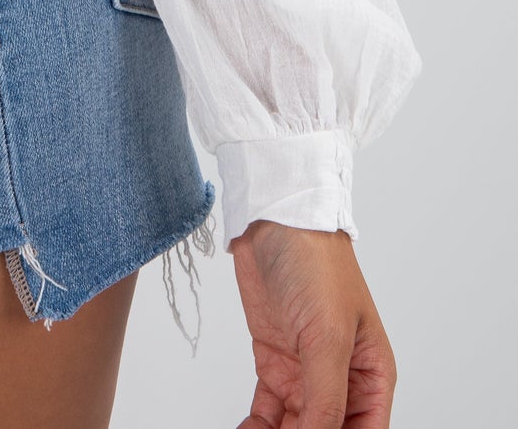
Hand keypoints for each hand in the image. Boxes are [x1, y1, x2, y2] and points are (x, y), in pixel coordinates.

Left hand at [228, 221, 395, 426]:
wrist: (271, 221)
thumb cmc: (316, 263)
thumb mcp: (327, 337)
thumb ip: (326, 399)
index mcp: (371, 375)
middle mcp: (342, 379)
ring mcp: (306, 372)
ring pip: (296, 428)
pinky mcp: (276, 362)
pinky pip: (270, 412)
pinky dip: (258, 427)